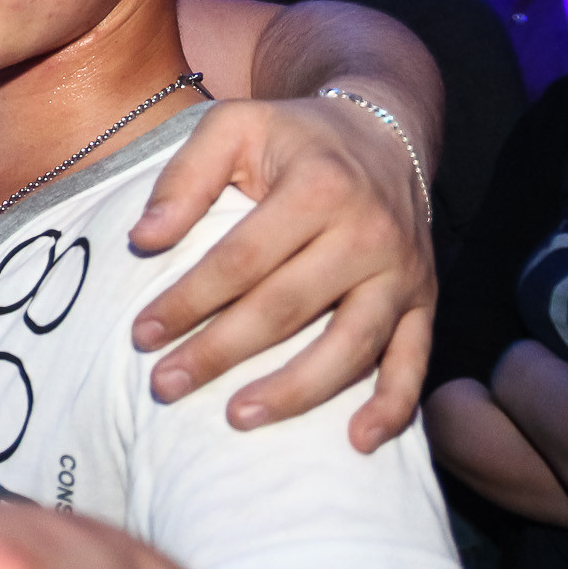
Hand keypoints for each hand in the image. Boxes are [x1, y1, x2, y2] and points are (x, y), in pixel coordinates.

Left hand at [127, 95, 433, 452]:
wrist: (384, 131)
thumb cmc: (294, 137)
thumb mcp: (234, 126)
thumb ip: (184, 177)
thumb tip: (144, 241)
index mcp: (319, 187)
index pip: (242, 259)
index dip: (188, 300)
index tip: (142, 333)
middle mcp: (369, 233)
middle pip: (286, 308)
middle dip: (220, 352)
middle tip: (165, 385)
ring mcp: (403, 273)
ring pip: (350, 345)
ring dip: (294, 391)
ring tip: (236, 417)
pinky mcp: (425, 300)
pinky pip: (413, 361)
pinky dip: (392, 406)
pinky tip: (355, 442)